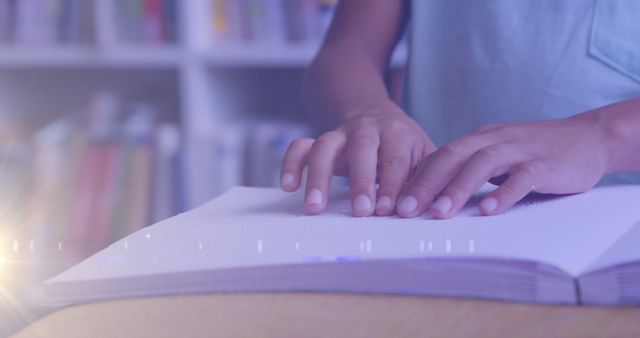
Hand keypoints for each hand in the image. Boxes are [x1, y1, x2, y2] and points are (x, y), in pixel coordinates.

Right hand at [281, 109, 434, 216]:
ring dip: (318, 176)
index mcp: (397, 133)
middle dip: (361, 180)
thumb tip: (435, 208)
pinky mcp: (320, 140)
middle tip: (361, 211)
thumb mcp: (423, 155)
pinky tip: (288, 185)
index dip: (393, 185)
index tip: (389, 211)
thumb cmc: (404, 146)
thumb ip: (428, 178)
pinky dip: (291, 163)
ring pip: (324, 146)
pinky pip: (300, 146)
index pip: (395, 159)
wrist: (376, 115)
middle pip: (361, 148)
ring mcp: (339, 133)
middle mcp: (367, 129)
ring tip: (314, 206)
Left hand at [396, 114, 610, 218]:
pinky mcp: (546, 163)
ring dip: (458, 189)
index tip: (395, 202)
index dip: (416, 179)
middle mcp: (495, 139)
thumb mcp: (497, 155)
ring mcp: (521, 149)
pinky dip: (504, 193)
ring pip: (483, 164)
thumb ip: (470, 169)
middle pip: (453, 157)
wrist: (589, 137)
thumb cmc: (535, 152)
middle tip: (405, 210)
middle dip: (426, 184)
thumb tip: (433, 194)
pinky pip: (522, 176)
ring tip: (439, 213)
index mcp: (479, 139)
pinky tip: (489, 211)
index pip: (440, 156)